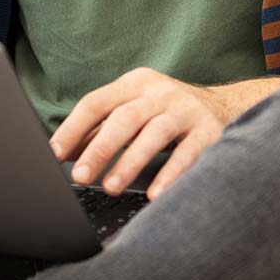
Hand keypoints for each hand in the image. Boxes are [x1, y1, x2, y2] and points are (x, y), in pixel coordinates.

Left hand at [48, 67, 232, 199]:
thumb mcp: (134, 111)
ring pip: (153, 133)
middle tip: (80, 175)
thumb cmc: (167, 113)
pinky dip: (170, 175)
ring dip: (129, 162)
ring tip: (110, 187)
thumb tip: (63, 152)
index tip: (54, 154)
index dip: (73, 128)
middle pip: (123, 117)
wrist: (225, 106)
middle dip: (99, 148)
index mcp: (135, 83)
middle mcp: (159, 92)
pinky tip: (155, 195)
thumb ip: (101, 129)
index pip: (96, 102)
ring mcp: (185, 110)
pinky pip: (188, 154)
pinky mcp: (209, 130)